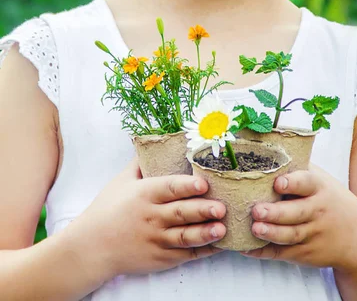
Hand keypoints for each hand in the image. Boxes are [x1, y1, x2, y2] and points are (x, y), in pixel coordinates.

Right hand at [68, 156, 226, 278]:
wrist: (91, 246)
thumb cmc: (107, 209)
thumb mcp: (121, 181)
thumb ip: (140, 163)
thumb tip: (155, 141)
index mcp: (143, 194)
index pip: (169, 188)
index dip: (187, 186)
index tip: (204, 184)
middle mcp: (151, 217)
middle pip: (180, 213)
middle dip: (202, 210)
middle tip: (222, 207)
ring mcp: (156, 240)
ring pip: (184, 236)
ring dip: (205, 233)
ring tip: (222, 229)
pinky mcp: (160, 258)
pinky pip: (184, 254)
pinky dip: (201, 250)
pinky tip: (217, 245)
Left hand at [240, 163, 356, 271]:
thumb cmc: (331, 200)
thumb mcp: (321, 180)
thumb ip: (298, 168)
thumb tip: (265, 149)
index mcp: (319, 188)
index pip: (306, 183)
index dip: (293, 183)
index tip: (278, 182)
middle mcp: (317, 211)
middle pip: (296, 213)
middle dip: (276, 213)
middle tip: (256, 210)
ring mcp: (312, 234)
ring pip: (290, 235)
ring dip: (271, 233)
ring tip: (254, 228)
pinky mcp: (306, 253)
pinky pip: (283, 253)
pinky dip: (264, 252)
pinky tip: (246, 248)